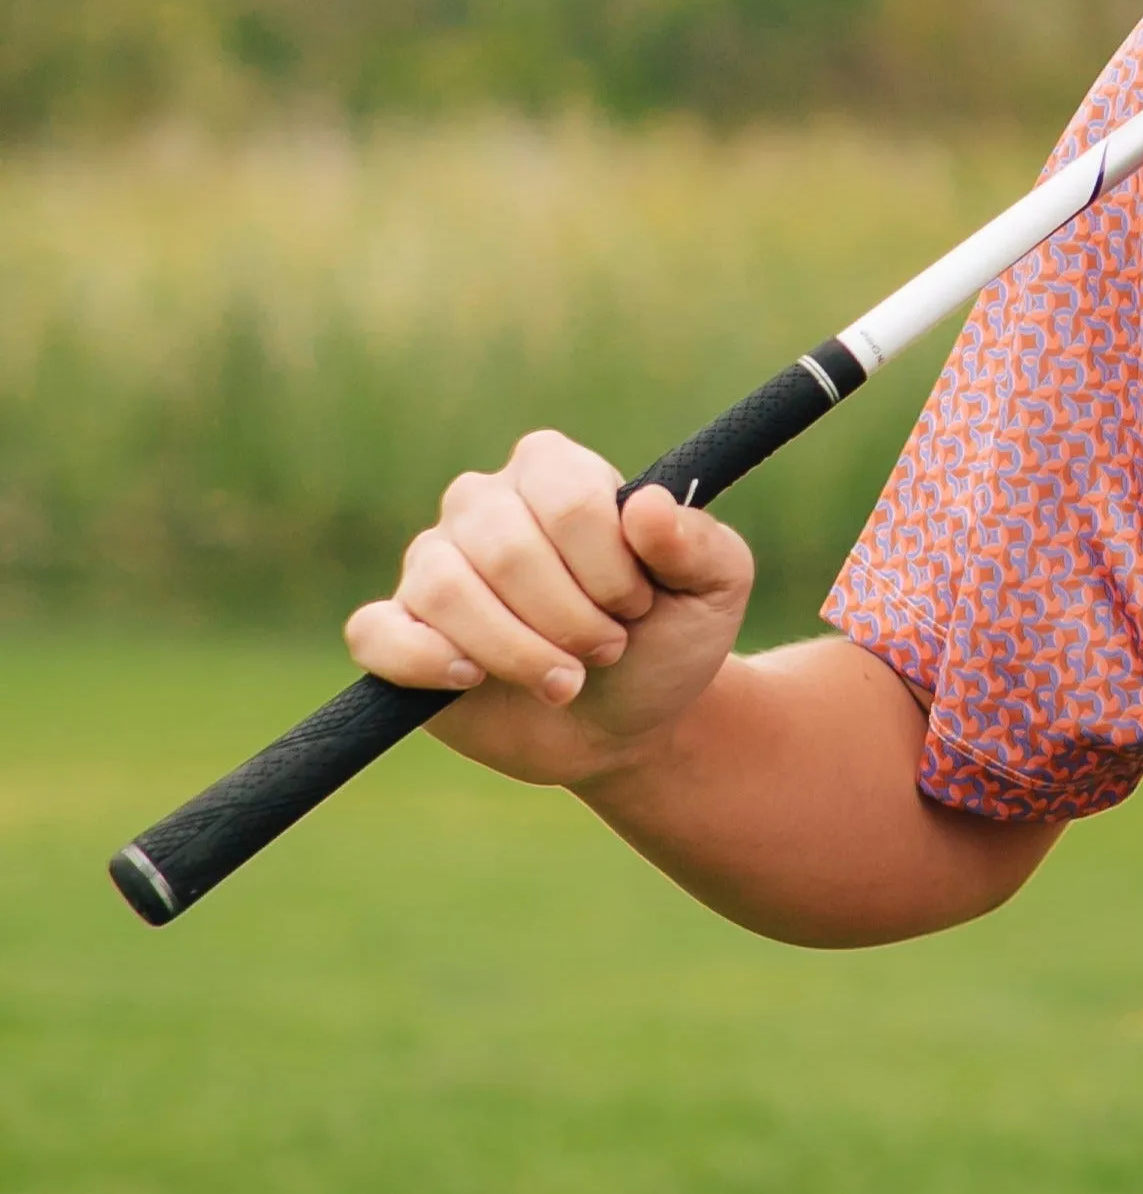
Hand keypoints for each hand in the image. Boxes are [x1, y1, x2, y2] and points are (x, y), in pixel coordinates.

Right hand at [346, 430, 753, 787]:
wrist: (634, 721)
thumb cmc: (669, 639)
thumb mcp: (715, 591)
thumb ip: (698, 543)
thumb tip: (643, 505)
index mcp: (555, 472)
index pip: (566, 496)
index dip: (610, 567)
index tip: (638, 606)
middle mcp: (483, 504)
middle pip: (505, 546)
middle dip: (571, 618)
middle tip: (607, 650)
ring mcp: (432, 564)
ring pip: (445, 590)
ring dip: (519, 652)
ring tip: (565, 681)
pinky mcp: (396, 631)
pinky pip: (376, 632)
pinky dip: (424, 661)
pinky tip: (473, 681)